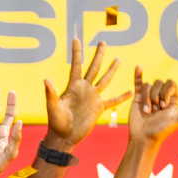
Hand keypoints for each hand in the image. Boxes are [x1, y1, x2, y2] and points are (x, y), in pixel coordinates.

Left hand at [43, 38, 126, 152]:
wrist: (64, 137)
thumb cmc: (56, 123)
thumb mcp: (52, 107)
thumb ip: (51, 93)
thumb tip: (45, 79)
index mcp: (73, 86)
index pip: (76, 65)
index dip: (76, 53)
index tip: (76, 39)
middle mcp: (84, 89)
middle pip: (93, 68)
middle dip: (98, 55)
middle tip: (103, 42)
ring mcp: (92, 98)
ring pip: (105, 80)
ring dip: (111, 70)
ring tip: (118, 59)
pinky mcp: (99, 108)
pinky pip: (113, 101)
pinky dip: (122, 97)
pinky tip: (132, 91)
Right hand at [126, 68, 177, 144]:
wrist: (144, 138)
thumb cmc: (161, 130)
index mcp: (172, 99)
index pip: (171, 84)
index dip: (167, 91)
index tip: (164, 105)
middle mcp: (161, 96)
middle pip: (159, 83)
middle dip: (156, 96)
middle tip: (156, 110)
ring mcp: (149, 96)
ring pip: (148, 85)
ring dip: (147, 98)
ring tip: (147, 111)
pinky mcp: (138, 99)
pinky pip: (138, 83)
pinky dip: (138, 75)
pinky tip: (138, 67)